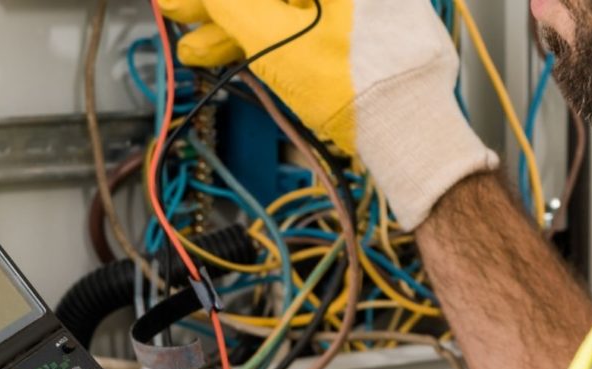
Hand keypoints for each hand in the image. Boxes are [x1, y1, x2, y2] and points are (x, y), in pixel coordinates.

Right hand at [158, 0, 498, 229]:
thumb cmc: (363, 88)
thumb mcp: (275, 41)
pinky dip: (274, 38)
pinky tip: (240, 51)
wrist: (408, 132)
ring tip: (204, 49)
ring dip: (241, 29)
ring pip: (288, 9)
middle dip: (224, 11)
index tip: (183, 4)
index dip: (214, 0)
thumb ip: (230, 8)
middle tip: (185, 19)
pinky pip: (309, 25)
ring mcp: (364, 8)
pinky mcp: (366, 32)